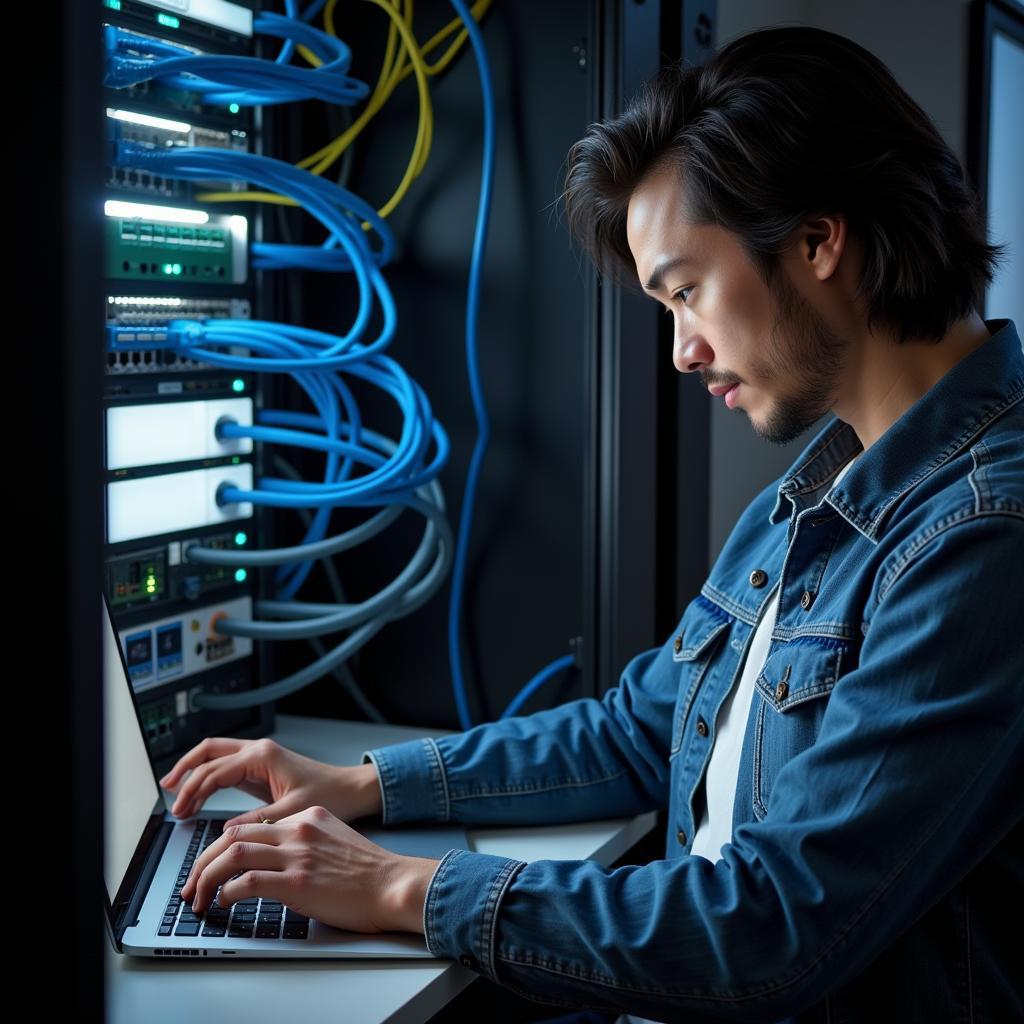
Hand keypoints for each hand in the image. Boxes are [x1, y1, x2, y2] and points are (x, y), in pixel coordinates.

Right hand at [159, 736, 381, 826]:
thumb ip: (257, 820)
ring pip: (215, 754)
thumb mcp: (291, 811)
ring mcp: (259, 757)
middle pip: (208, 751)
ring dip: (194, 770)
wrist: (350, 789)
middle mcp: (258, 751)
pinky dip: (209, 777)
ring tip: (175, 792)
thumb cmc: (329, 795)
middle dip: (185, 770)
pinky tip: (200, 794)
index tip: (180, 813)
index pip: (215, 770)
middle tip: (168, 793)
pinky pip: (227, 766)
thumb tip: (225, 831)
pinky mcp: (261, 768)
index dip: (193, 792)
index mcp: (262, 757)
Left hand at [179, 805, 438, 933]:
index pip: (250, 824)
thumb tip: (274, 859)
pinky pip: (246, 881)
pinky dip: (227, 892)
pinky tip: (223, 902)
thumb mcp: (335, 841)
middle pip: (233, 836)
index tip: (211, 862)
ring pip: (232, 854)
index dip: (223, 845)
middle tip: (192, 882)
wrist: (394, 884)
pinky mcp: (296, 882)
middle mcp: (298, 829)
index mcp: (307, 818)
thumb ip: (305, 842)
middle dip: (203, 860)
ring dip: (206, 876)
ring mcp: (297, 854)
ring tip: (197, 895)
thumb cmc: (370, 872)